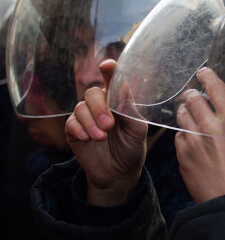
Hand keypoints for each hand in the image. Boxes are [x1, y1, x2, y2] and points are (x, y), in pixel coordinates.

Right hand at [65, 59, 147, 205]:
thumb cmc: (132, 149)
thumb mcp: (137, 130)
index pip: (112, 81)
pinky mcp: (74, 132)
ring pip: (80, 108)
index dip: (109, 70)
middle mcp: (101, 106)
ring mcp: (86, 118)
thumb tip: (124, 85)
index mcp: (118, 102)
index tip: (108, 65)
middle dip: (99, 108)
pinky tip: (87, 139)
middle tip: (109, 125)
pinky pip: (71, 123)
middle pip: (92, 93)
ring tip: (101, 137)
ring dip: (90, 122)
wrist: (119, 174)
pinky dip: (79, 129)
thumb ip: (130, 110)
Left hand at [174, 68, 224, 203]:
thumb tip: (214, 113)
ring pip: (180, 115)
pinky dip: (183, 137)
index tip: (202, 72)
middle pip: (191, 98)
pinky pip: (178, 137)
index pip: (215, 87)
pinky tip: (191, 146)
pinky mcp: (182, 154)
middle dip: (190, 96)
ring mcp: (193, 140)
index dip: (207, 76)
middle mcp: (210, 126)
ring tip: (191, 122)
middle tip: (191, 98)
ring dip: (185, 114)